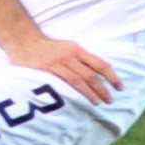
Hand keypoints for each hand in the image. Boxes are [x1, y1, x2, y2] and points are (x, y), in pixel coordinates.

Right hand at [5, 36, 120, 104]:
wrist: (24, 40)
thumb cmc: (47, 47)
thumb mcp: (67, 47)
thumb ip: (81, 58)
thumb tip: (100, 71)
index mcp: (76, 49)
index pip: (100, 64)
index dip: (112, 76)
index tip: (120, 87)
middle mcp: (69, 56)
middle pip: (90, 75)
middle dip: (102, 89)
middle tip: (110, 100)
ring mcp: (56, 64)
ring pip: (78, 81)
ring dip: (90, 93)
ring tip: (98, 103)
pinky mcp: (45, 71)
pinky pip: (61, 84)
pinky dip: (72, 93)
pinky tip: (77, 101)